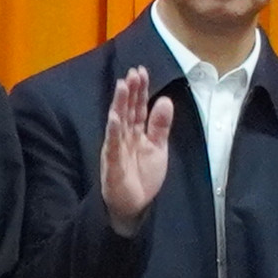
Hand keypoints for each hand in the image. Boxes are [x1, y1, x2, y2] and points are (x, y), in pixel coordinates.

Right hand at [97, 85, 177, 232]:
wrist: (134, 205)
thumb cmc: (143, 176)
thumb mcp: (157, 147)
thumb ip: (160, 126)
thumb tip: (165, 100)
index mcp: (136, 132)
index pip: (138, 106)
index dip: (140, 90)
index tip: (141, 71)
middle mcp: (124, 136)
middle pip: (127, 109)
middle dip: (130, 91)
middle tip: (133, 72)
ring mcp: (116, 148)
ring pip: (117, 122)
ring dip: (119, 104)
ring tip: (122, 86)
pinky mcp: (113, 163)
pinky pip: (112, 146)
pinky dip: (113, 132)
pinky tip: (114, 118)